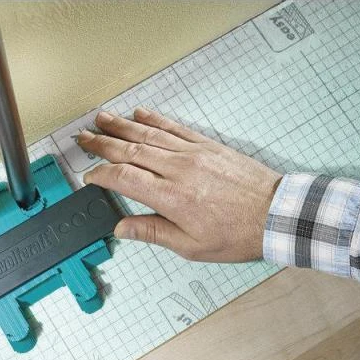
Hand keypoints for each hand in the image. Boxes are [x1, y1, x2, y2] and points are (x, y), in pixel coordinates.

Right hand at [78, 108, 281, 262]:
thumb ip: (153, 233)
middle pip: (131, 150)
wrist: (275, 214)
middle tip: (83, 137)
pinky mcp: (207, 145)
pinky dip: (155, 119)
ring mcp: (193, 153)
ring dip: (122, 125)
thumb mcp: (191, 247)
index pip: (124, 178)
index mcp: (171, 198)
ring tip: (102, 118)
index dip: (102, 174)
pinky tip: (140, 113)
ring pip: (149, 134)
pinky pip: (175, 127)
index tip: (89, 175)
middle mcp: (178, 170)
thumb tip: (122, 228)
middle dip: (103, 143)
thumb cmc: (237, 235)